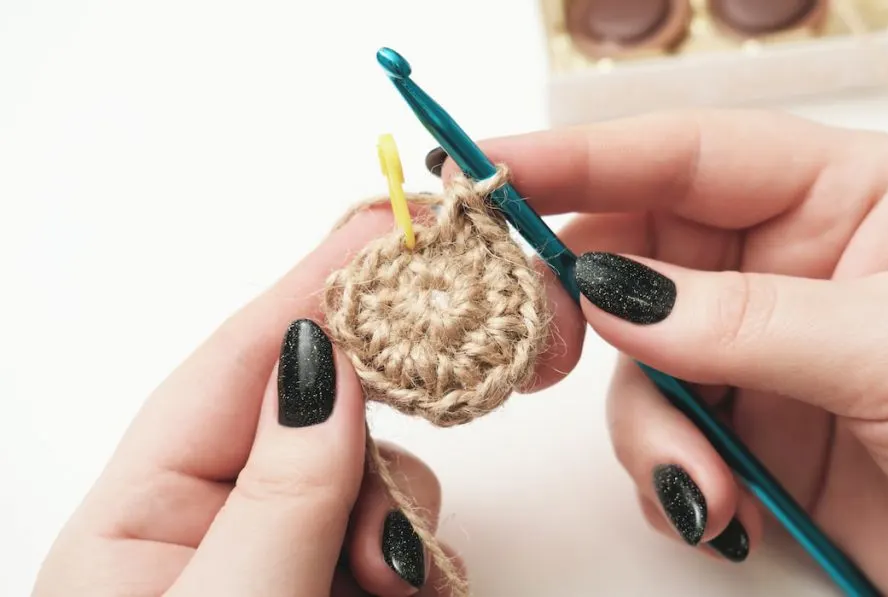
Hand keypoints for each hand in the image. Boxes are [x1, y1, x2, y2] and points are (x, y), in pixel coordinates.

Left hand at [30, 203, 584, 596]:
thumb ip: (276, 491)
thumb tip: (319, 360)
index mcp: (148, 502)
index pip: (242, 356)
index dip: (319, 282)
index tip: (395, 221)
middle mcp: (217, 514)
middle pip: (324, 411)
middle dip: (382, 433)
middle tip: (412, 433)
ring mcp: (285, 554)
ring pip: (378, 482)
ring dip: (401, 526)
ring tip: (386, 591)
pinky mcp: (337, 587)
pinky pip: (400, 543)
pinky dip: (416, 563)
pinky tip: (402, 594)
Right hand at [441, 110, 887, 595]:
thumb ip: (743, 322)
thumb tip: (612, 293)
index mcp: (842, 197)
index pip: (683, 155)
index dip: (578, 156)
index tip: (485, 172)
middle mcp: (790, 266)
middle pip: (635, 255)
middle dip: (581, 303)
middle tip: (541, 341)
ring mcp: (766, 354)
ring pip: (642, 366)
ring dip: (651, 429)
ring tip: (703, 485)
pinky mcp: (759, 436)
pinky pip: (670, 440)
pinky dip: (673, 479)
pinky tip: (721, 512)